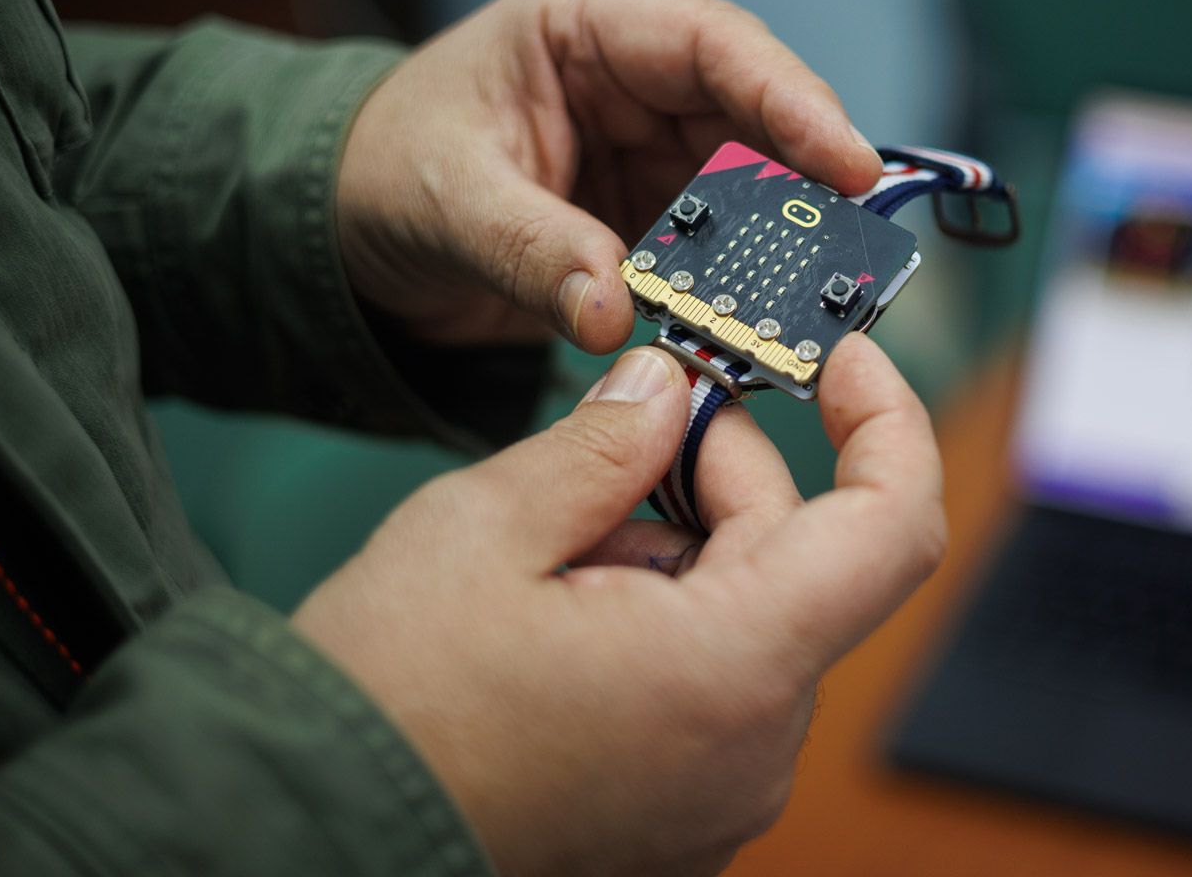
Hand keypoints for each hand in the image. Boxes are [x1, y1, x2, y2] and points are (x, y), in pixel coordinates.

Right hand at [291, 334, 945, 875]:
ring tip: (555, 545)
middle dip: (727, 476)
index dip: (888, 425)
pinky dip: (665, 623)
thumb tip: (669, 392)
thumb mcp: (485, 528)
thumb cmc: (385, 700)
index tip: (844, 362)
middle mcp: (752, 746)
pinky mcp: (681, 819)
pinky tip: (562, 611)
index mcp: (731, 669)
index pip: (893, 530)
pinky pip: (714, 688)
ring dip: (678, 551)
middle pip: (804, 565)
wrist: (298, 836)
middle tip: (628, 431)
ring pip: (751, 620)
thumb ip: (604, 446)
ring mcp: (720, 796)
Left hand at [336, 0, 881, 350]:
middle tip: (855, 255)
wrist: (349, 231)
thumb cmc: (384, 173)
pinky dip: (747, 286)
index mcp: (588, 24)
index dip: (791, 97)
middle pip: (755, 117)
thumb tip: (613, 317)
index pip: (712, 43)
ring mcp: (657, 148)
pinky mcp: (660, 215)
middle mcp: (640, 76)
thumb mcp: (446, 202)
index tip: (849, 163)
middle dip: (806, 185)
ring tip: (825, 301)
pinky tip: (770, 323)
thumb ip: (531, 251)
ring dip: (785, 245)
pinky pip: (724, 247)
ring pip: (755, 187)